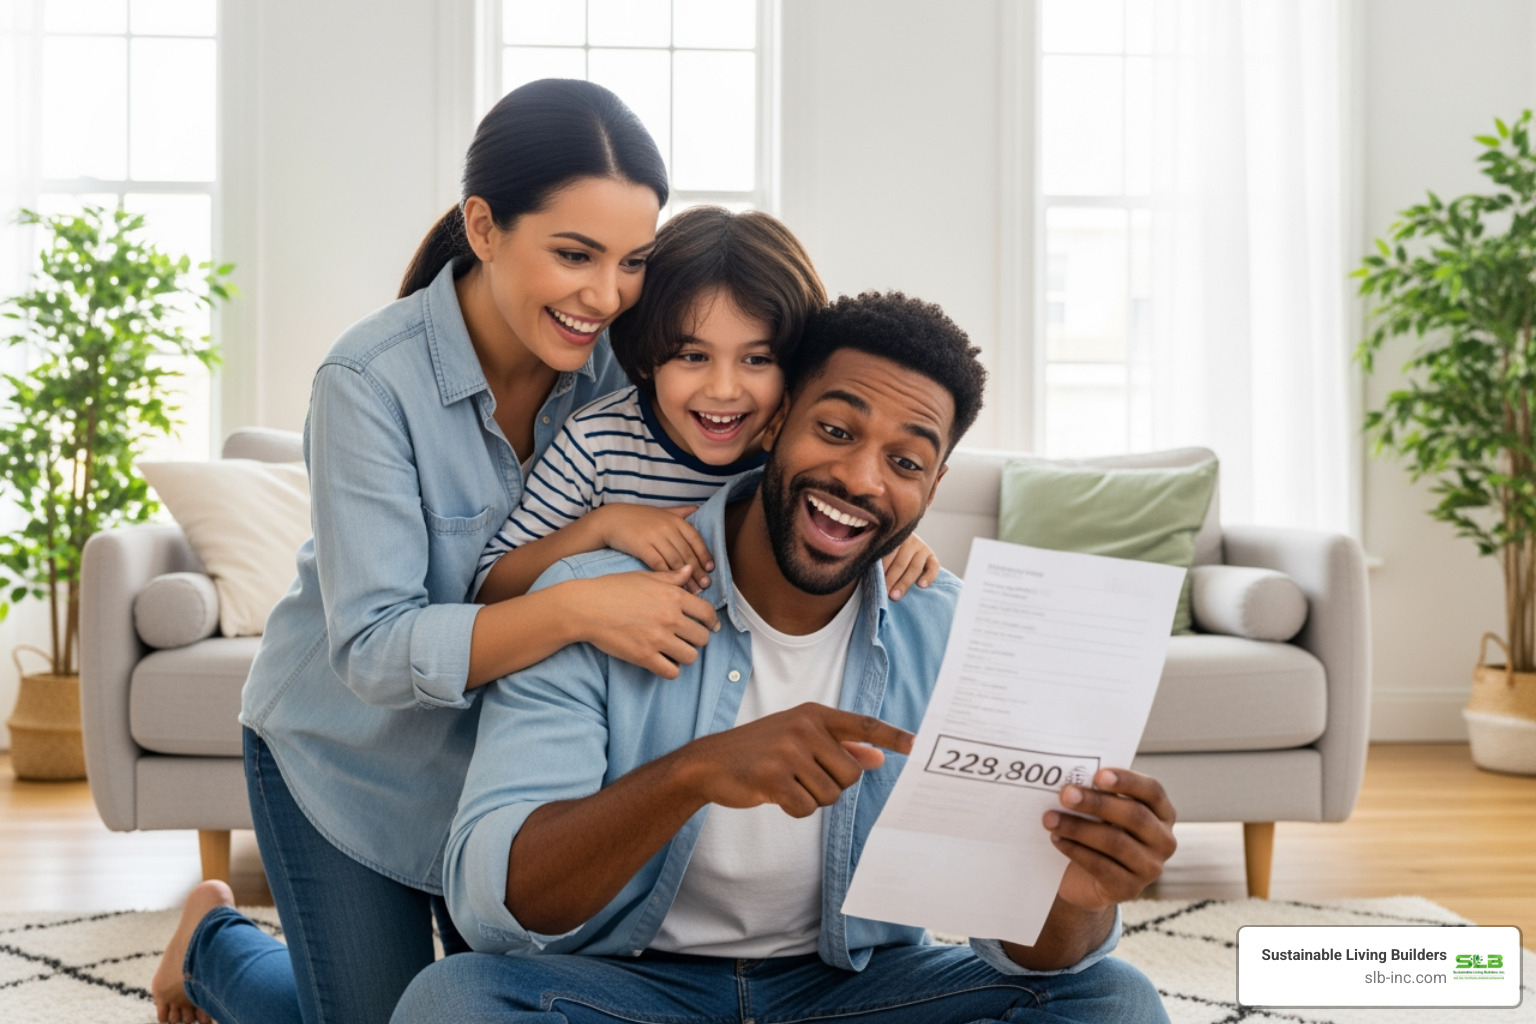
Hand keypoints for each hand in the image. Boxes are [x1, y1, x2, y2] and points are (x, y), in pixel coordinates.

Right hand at [572, 568, 719, 677]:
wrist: (586, 607)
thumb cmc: (613, 588)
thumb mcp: (644, 577)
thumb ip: (671, 577)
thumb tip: (690, 572)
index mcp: (673, 596)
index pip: (708, 613)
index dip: (710, 621)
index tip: (707, 625)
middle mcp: (670, 618)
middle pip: (702, 637)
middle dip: (697, 639)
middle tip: (686, 638)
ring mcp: (658, 639)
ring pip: (691, 657)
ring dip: (685, 655)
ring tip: (675, 650)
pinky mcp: (644, 657)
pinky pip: (671, 672)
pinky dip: (670, 669)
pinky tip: (663, 661)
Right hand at [592, 504, 711, 591]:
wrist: (611, 519)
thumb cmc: (637, 517)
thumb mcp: (661, 511)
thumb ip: (680, 511)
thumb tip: (697, 509)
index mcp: (675, 520)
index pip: (695, 539)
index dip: (705, 554)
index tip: (711, 569)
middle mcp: (667, 527)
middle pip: (687, 552)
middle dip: (698, 571)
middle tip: (706, 585)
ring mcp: (655, 536)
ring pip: (675, 560)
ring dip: (686, 577)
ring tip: (693, 590)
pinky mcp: (642, 546)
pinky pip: (659, 564)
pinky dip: (668, 576)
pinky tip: (673, 586)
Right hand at [682, 703, 913, 817]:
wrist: (709, 763)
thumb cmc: (760, 751)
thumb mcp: (800, 739)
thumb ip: (840, 747)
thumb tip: (879, 758)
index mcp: (814, 715)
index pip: (861, 724)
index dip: (890, 736)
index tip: (915, 745)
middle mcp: (805, 728)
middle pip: (851, 774)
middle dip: (833, 785)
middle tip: (804, 777)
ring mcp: (789, 752)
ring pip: (831, 794)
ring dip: (812, 798)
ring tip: (787, 783)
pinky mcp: (775, 778)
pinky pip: (807, 808)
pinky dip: (794, 809)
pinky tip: (775, 794)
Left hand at [881, 532, 939, 599]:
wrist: (906, 547)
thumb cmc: (888, 552)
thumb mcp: (882, 551)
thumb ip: (877, 560)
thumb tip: (865, 574)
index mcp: (894, 537)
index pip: (887, 553)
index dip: (881, 569)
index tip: (875, 582)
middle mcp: (910, 541)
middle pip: (900, 563)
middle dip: (891, 579)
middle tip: (884, 592)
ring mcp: (922, 548)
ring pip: (914, 567)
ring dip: (904, 583)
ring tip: (896, 595)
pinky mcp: (932, 557)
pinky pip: (933, 567)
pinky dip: (929, 576)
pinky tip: (921, 585)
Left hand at [1044, 769, 1176, 910]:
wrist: (1085, 879)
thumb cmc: (1096, 831)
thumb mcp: (1102, 812)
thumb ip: (1098, 794)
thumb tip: (1074, 778)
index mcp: (1162, 813)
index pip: (1152, 791)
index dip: (1127, 781)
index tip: (1098, 775)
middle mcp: (1164, 841)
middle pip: (1134, 816)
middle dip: (1097, 803)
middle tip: (1065, 794)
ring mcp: (1150, 868)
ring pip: (1115, 842)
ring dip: (1078, 827)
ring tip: (1050, 818)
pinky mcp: (1130, 889)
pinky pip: (1101, 866)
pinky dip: (1076, 850)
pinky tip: (1056, 839)